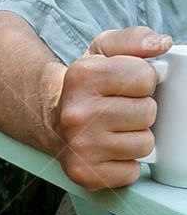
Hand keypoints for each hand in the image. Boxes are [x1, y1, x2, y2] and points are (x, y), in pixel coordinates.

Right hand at [53, 26, 171, 189]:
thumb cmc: (86, 86)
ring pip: (144, 144)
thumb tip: (162, 44)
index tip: (130, 86)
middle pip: (147, 113)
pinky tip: (111, 152)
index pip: (145, 78)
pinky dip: (127, 164)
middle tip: (122, 110)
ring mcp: (80, 148)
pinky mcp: (85, 175)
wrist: (52, 120)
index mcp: (84, 77)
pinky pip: (132, 172)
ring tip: (117, 131)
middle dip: (142, 111)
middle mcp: (78, 114)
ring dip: (137, 138)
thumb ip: (135, 39)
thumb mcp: (104, 50)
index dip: (144, 81)